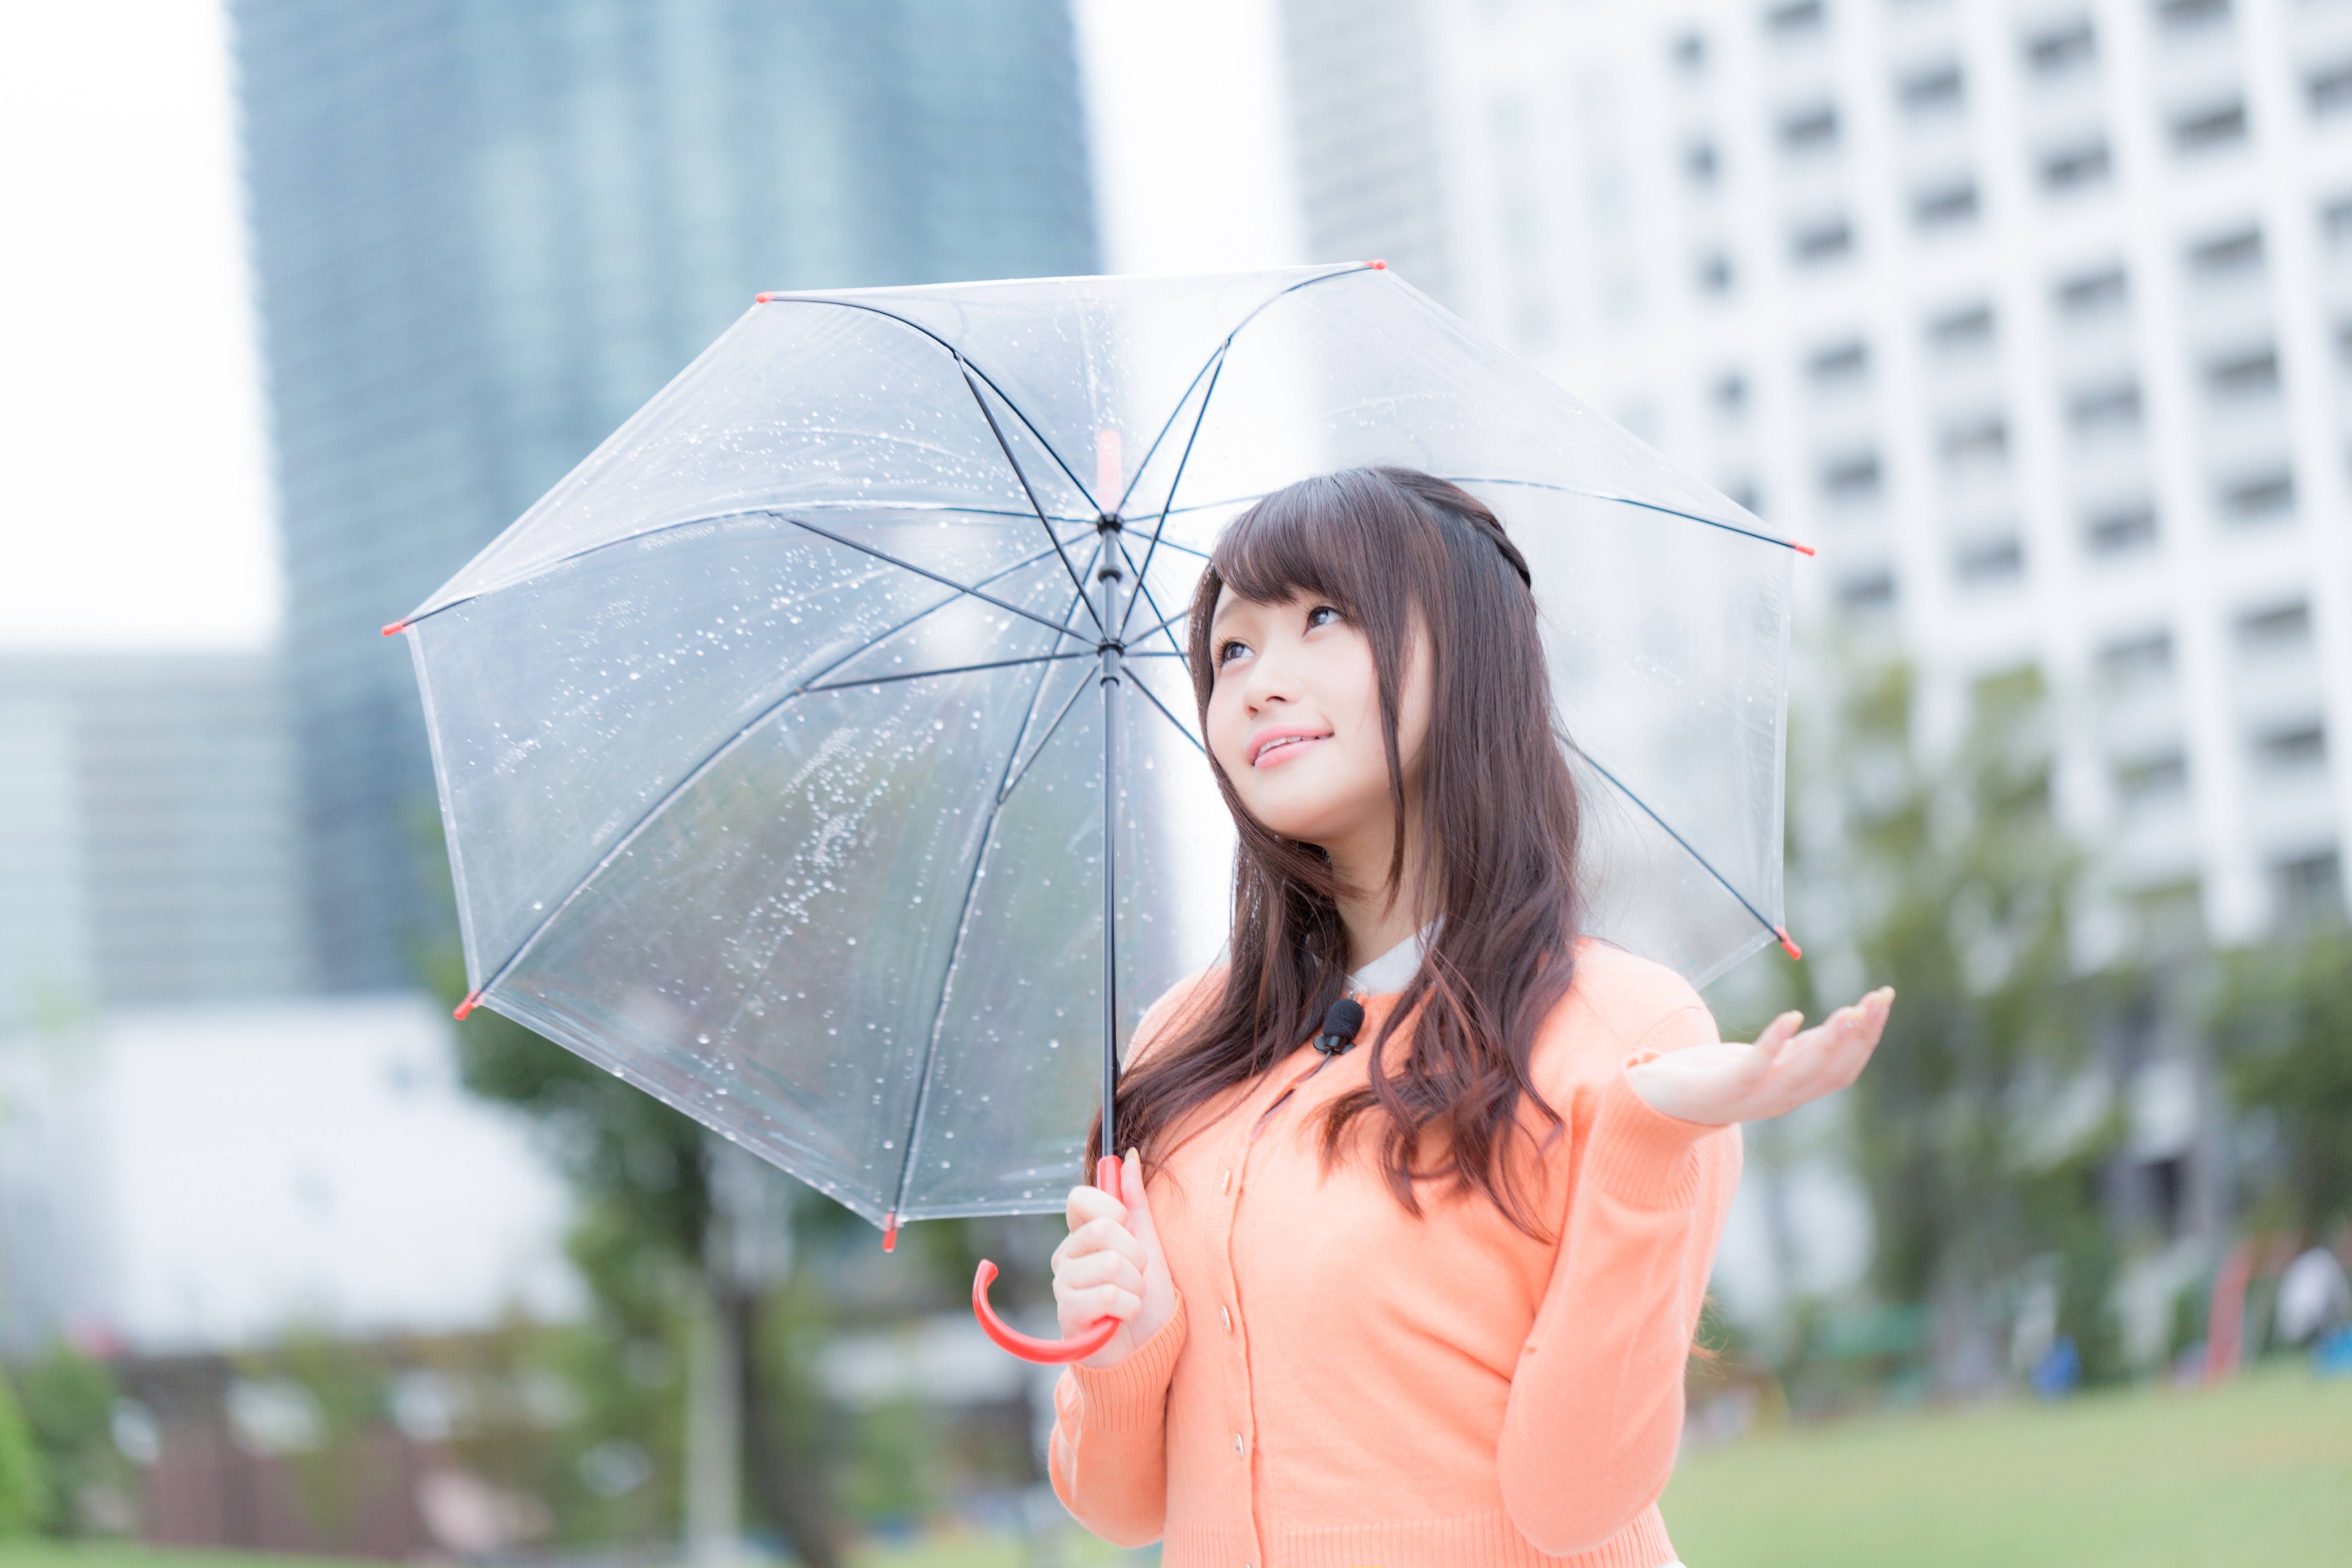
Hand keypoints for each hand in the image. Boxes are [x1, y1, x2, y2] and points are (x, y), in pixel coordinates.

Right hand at [1050, 1148, 1177, 1368]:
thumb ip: (1136, 1203)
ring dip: (1137, 1286)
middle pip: (1103, 1229)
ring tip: (1132, 1302)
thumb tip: (1129, 1157)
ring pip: (1112, 1264)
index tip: (1127, 1228)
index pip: (1080, 1198)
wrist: (1145, 1354)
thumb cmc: (1147, 1301)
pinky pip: (1109, 1295)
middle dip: (1136, 1255)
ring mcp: (1063, 1286)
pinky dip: (1130, 1308)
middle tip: (1137, 1276)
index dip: (1112, 1209)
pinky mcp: (1069, 1315)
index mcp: (1081, 1236)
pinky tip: (1122, 1319)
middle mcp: (1065, 1257)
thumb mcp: (1149, 1246)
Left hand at [1624, 987, 1893, 1125]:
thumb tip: (1843, 1024)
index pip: (1844, 1069)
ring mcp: (1756, 1097)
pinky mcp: (1726, 1087)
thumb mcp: (1768, 1060)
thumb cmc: (1718, 1076)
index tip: (1883, 1000)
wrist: (1662, 1102)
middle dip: (1860, 1035)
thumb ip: (1799, 1049)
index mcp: (1796, 1092)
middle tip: (1879, 1000)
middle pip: (1832, 1070)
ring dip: (1829, 1041)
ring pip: (1803, 1073)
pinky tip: (1792, 1015)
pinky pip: (1757, 1067)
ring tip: (1850, 1011)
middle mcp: (1782, 1099)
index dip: (1868, 1037)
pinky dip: (1776, 1042)